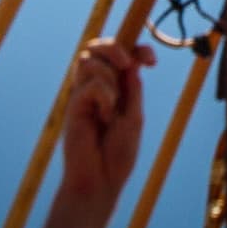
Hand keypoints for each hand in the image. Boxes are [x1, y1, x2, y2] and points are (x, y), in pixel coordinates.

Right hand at [56, 38, 153, 203]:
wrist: (101, 180)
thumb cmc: (117, 155)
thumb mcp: (134, 118)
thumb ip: (133, 90)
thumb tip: (132, 64)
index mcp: (115, 90)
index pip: (121, 57)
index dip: (136, 49)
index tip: (152, 61)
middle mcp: (96, 88)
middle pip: (97, 47)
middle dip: (113, 47)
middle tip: (127, 63)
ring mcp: (83, 95)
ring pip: (88, 59)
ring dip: (107, 74)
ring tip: (113, 104)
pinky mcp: (73, 105)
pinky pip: (91, 84)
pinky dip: (104, 97)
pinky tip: (103, 118)